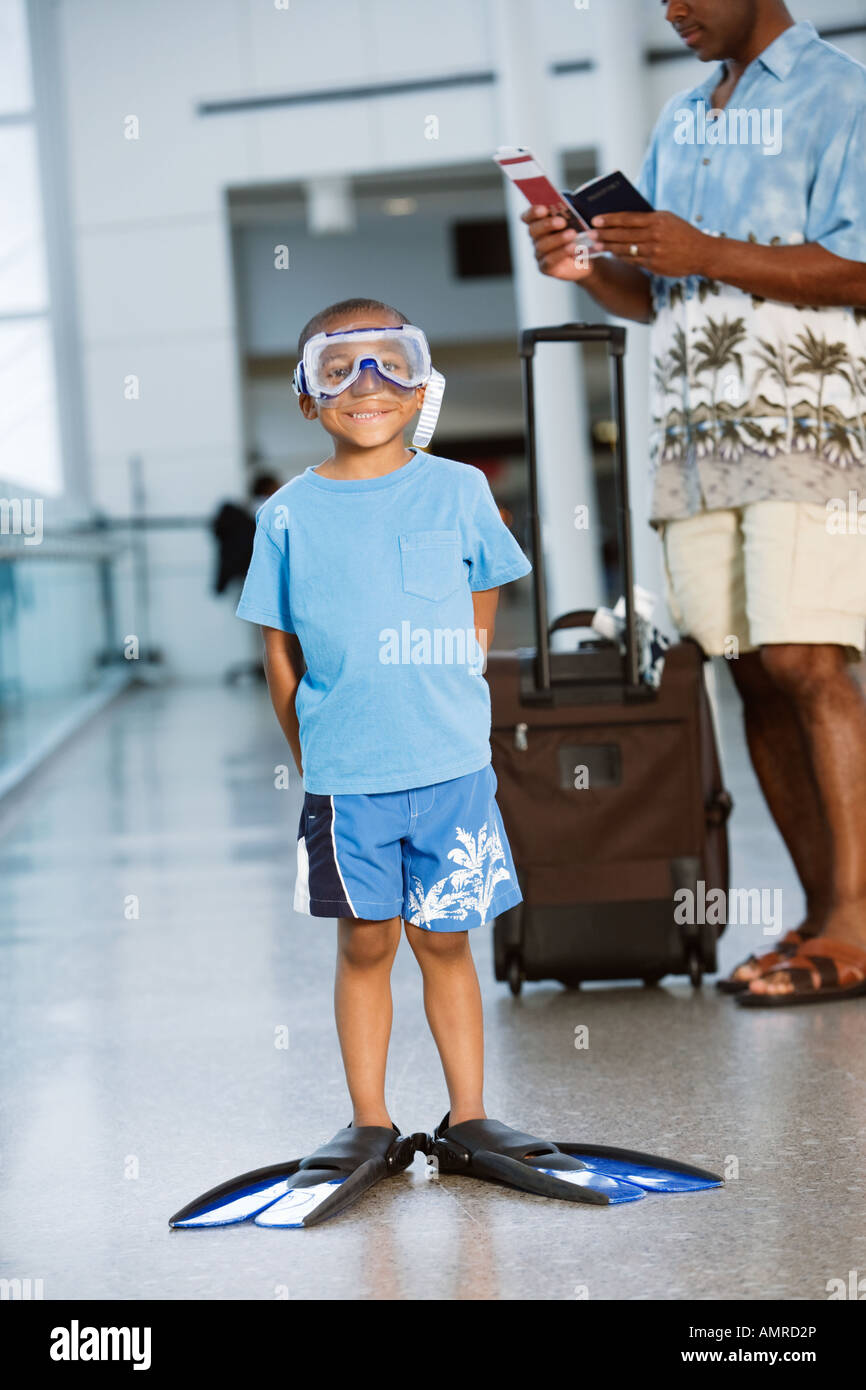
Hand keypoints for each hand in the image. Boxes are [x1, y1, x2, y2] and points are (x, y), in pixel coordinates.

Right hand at [521, 205, 596, 281]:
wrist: (586, 258)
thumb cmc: (579, 235)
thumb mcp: (576, 221)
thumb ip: (569, 214)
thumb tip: (568, 207)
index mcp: (539, 223)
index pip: (528, 217)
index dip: (533, 212)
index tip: (544, 209)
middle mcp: (536, 238)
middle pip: (533, 230)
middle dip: (547, 224)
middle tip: (562, 222)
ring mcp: (539, 254)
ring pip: (542, 245)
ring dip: (558, 239)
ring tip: (572, 234)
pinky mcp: (546, 267)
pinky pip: (550, 260)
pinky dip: (562, 252)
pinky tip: (573, 247)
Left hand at [590, 211, 709, 276]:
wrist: (702, 253)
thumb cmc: (682, 233)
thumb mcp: (668, 219)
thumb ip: (648, 219)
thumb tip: (624, 220)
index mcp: (657, 220)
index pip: (628, 218)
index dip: (610, 219)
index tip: (595, 220)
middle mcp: (654, 235)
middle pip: (623, 235)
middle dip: (604, 234)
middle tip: (590, 234)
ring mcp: (654, 251)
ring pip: (625, 249)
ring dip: (608, 248)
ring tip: (596, 246)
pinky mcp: (654, 265)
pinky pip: (633, 261)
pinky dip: (621, 258)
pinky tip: (612, 255)